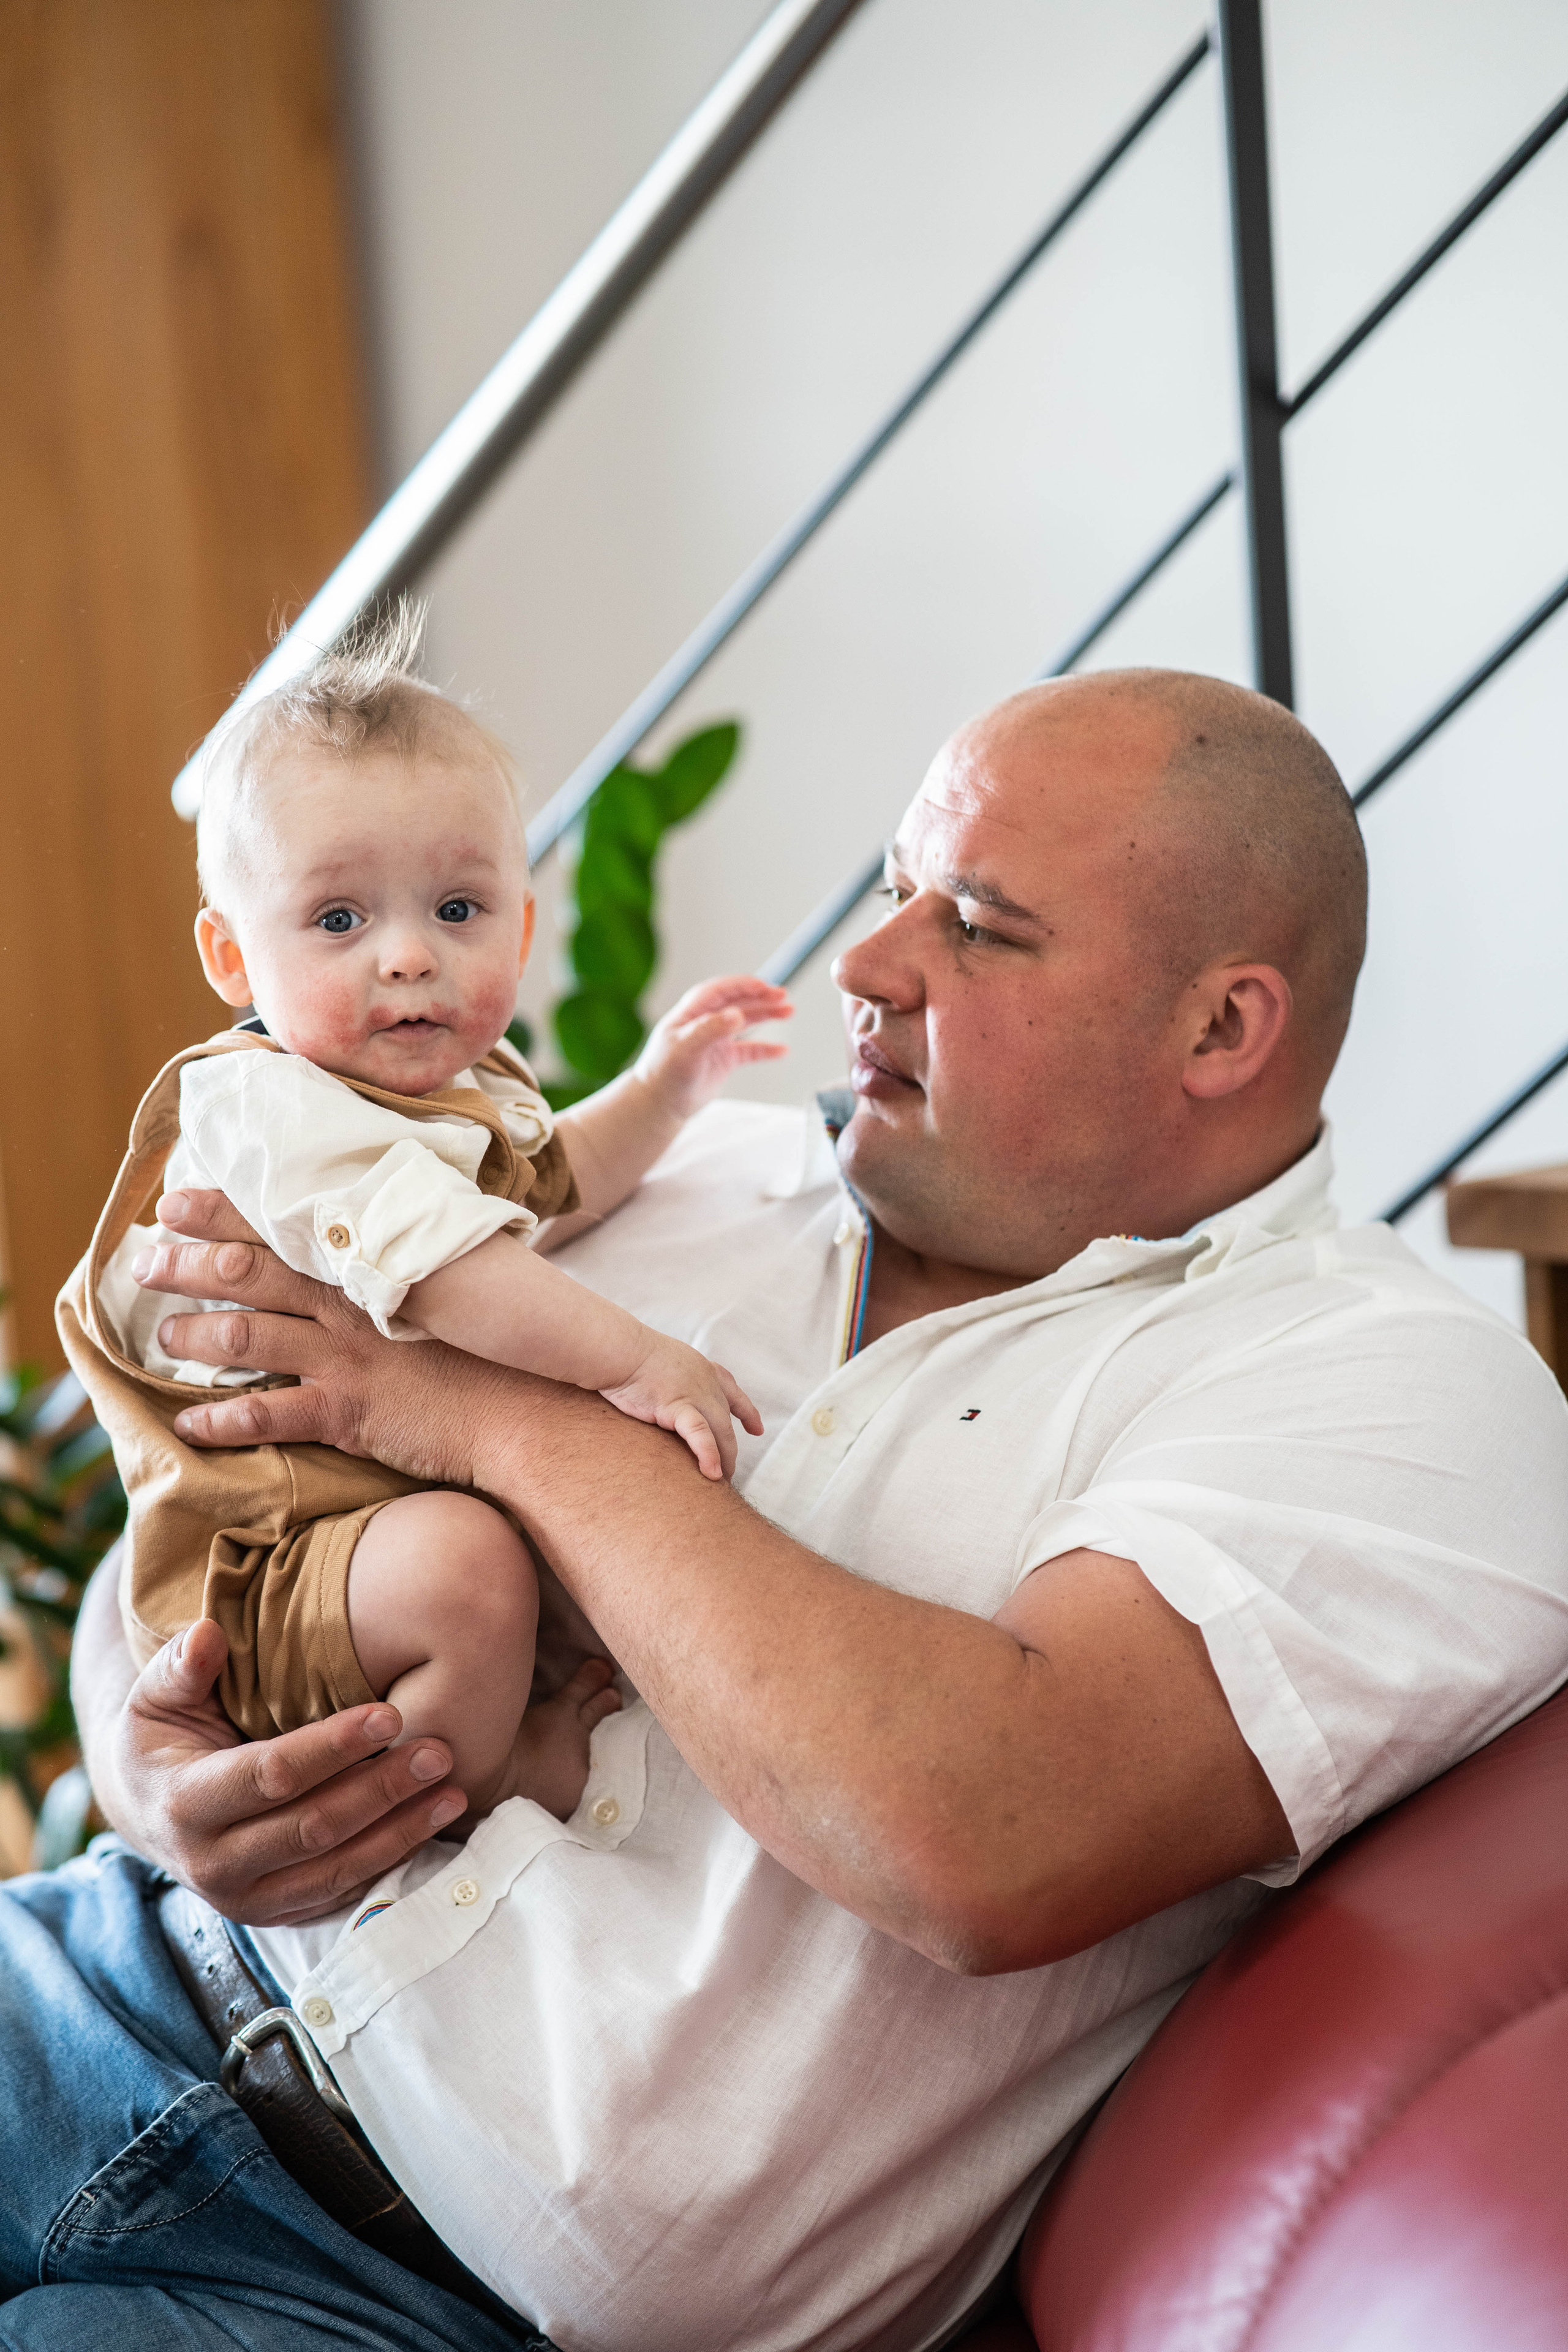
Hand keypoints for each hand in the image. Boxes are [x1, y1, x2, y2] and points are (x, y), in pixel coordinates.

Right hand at [97, 1614, 465, 1925]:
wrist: (146, 1810)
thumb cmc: (160, 1739)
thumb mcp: (154, 1696)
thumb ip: (181, 1665)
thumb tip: (209, 1633)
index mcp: (185, 1805)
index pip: (272, 1776)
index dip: (333, 1747)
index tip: (390, 1713)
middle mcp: (214, 1864)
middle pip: (314, 1828)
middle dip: (382, 1789)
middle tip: (439, 1751)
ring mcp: (246, 1900)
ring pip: (336, 1869)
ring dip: (401, 1831)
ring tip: (454, 1790)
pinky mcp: (275, 1915)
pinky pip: (341, 1893)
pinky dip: (390, 1861)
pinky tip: (432, 1825)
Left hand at [137, 1188, 511, 1479]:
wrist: (531, 1410)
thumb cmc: (499, 1350)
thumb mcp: (457, 1285)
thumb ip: (410, 1262)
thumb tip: (383, 1242)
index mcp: (373, 1264)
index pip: (285, 1224)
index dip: (223, 1210)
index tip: (177, 1200)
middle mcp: (351, 1302)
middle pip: (249, 1271)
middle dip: (188, 1263)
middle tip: (144, 1261)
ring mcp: (347, 1356)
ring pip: (247, 1336)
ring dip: (195, 1335)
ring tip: (162, 1336)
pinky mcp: (349, 1412)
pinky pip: (268, 1414)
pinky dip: (221, 1419)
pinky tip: (187, 1424)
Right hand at [601, 1332, 762, 1480]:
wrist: (618, 1349)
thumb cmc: (629, 1356)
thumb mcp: (663, 1363)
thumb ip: (674, 1381)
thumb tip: (668, 1397)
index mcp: (704, 1370)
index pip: (734, 1392)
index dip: (747, 1412)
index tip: (757, 1429)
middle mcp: (706, 1382)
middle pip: (726, 1421)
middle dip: (730, 1450)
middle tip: (729, 1473)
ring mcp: (695, 1394)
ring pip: (721, 1432)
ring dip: (724, 1459)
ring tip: (721, 1482)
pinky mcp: (677, 1407)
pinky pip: (700, 1435)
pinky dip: (709, 1455)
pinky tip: (712, 1473)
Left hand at [634, 976, 791, 1121]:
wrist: (658, 1105)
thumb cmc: (664, 1075)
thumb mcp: (685, 1049)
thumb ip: (710, 1029)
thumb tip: (737, 1014)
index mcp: (691, 1014)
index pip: (720, 990)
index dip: (742, 985)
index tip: (764, 987)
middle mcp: (704, 1023)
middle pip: (737, 1002)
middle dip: (760, 997)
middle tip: (783, 996)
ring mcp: (715, 1041)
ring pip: (745, 1022)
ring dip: (766, 1015)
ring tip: (789, 1011)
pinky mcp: (723, 1061)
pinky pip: (749, 1051)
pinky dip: (765, 1049)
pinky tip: (782, 1050)